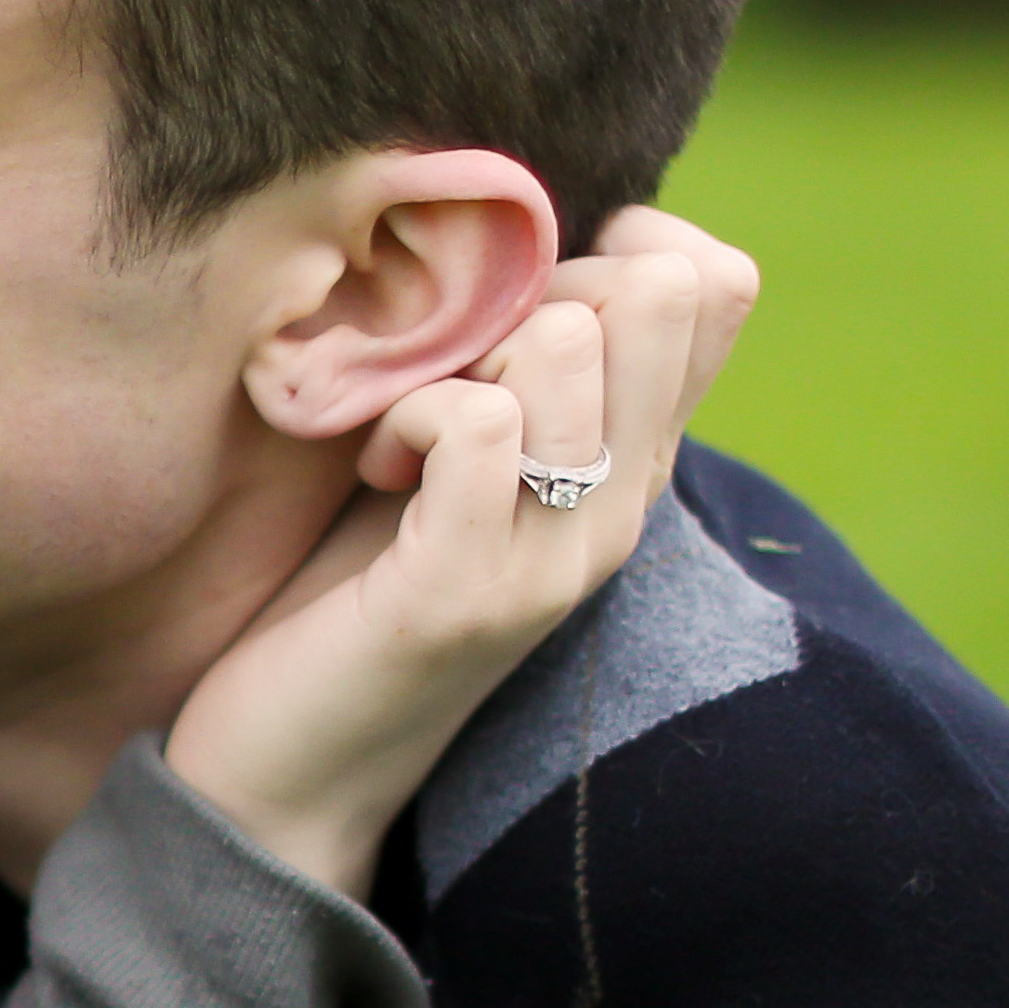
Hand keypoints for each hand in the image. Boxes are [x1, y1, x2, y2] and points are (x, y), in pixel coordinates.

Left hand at [172, 206, 760, 892]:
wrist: (290, 776)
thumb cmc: (352, 590)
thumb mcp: (457, 454)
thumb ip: (515, 361)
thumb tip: (523, 231)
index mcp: (633, 464)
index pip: (719, 285)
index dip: (614, 247)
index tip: (514, 309)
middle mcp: (621, 507)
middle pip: (658, 291)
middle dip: (530, 287)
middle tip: (450, 371)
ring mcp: (556, 555)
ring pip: (566, 342)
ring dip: (458, 353)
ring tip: (404, 430)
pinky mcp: (469, 591)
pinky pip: (473, 422)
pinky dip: (406, 414)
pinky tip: (377, 468)